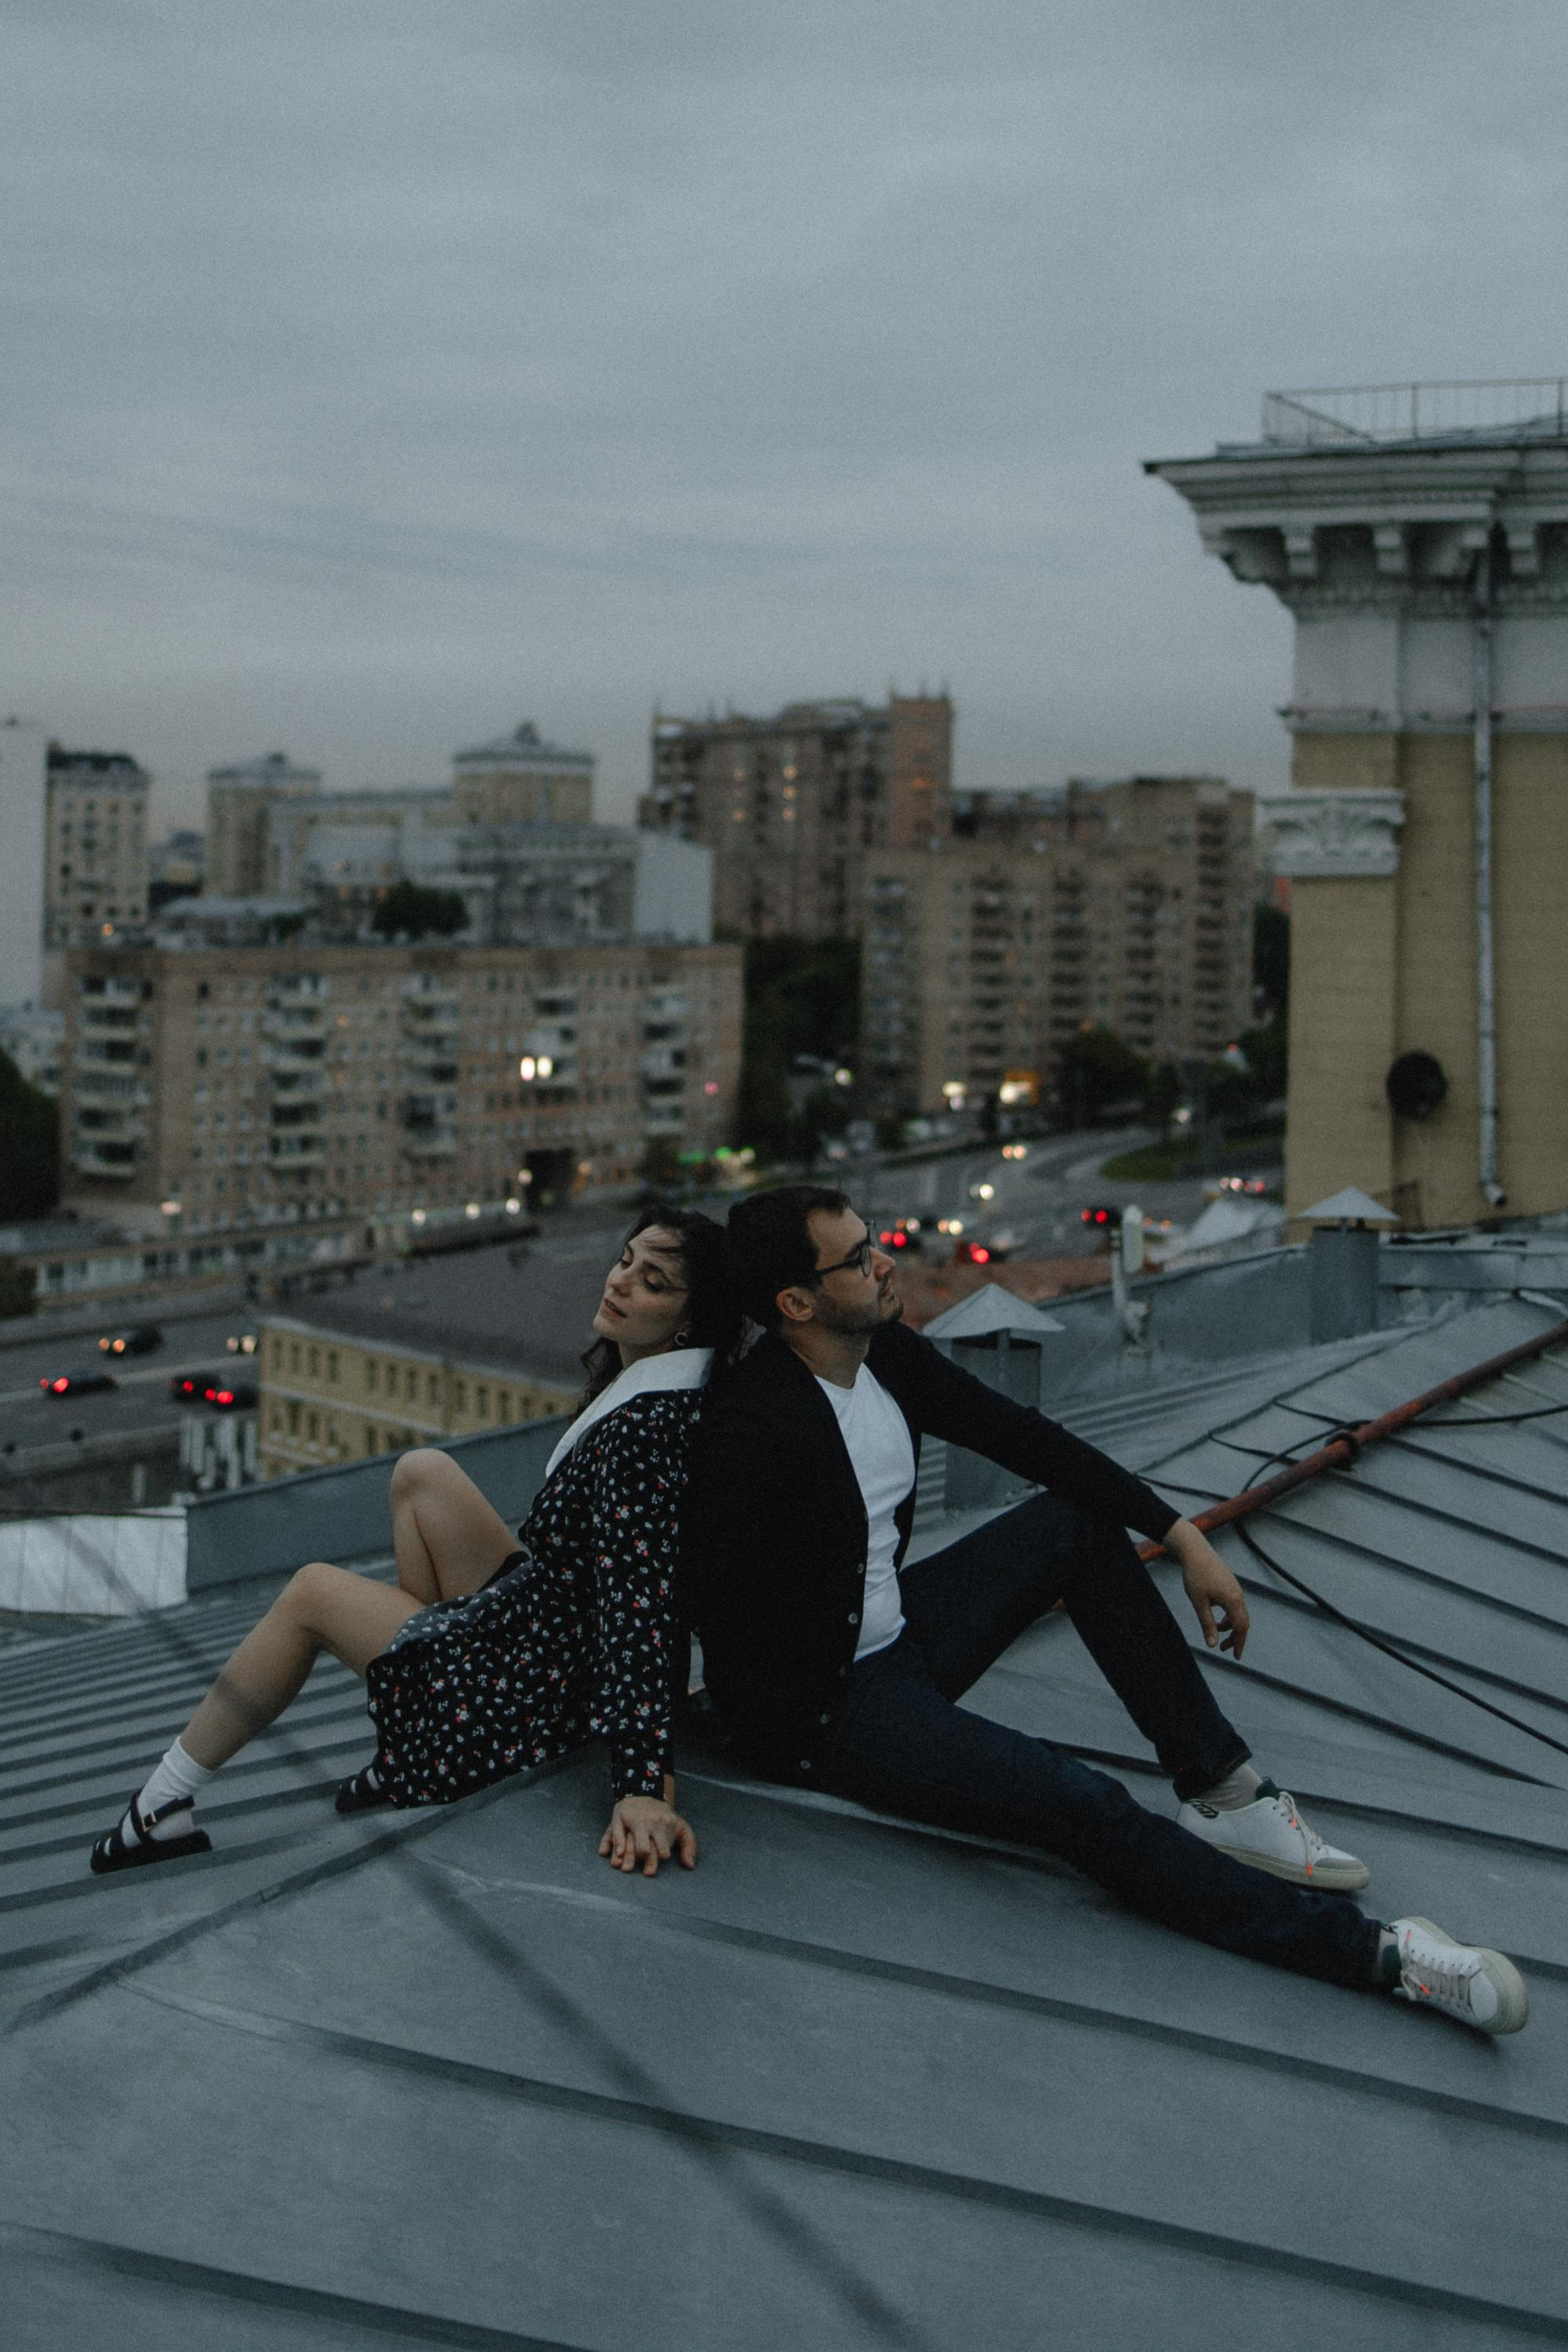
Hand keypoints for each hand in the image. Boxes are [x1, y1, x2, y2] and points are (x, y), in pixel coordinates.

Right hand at [598, 1795, 697, 1876]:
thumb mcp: (681, 1827)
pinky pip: (615, 1831)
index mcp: (664, 1826)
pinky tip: (617, 1854)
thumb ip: (689, 1846)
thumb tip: (690, 1866)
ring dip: (628, 1857)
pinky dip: (615, 1843)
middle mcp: (648, 1823)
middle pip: (645, 1847)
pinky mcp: (618, 1817)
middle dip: (646, 1860)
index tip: (658, 1866)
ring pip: (629, 1841)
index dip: (661, 1856)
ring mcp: (633, 1820)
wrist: (644, 1792)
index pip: (662, 1847)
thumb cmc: (664, 1817)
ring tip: (627, 1868)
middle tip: (647, 1873)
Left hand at [1165, 1519, 1249, 1658]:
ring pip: (1238, 1613)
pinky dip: (1228, 1616)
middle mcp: (1238, 1595)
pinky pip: (1234, 1605)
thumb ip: (1207, 1624)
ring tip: (1217, 1634)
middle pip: (1242, 1622)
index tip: (1235, 1657)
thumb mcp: (1199, 1603)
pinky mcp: (1230, 1584)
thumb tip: (1212, 1645)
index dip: (1239, 1644)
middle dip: (1235, 1638)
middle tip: (1224, 1650)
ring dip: (1230, 1626)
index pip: (1241, 1628)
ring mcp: (1235, 1588)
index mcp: (1233, 1600)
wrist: (1195, 1550)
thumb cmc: (1195, 1576)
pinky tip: (1217, 1618)